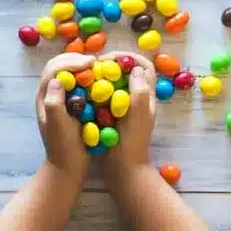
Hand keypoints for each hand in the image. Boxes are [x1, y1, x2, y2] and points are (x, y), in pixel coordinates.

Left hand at [35, 52, 95, 182]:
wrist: (68, 168)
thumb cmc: (64, 148)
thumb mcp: (58, 127)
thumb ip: (54, 103)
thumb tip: (58, 80)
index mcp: (44, 97)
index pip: (53, 70)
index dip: (70, 62)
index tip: (90, 62)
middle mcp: (50, 95)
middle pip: (58, 66)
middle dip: (75, 59)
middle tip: (94, 60)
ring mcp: (60, 99)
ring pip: (67, 73)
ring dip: (81, 65)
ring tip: (97, 65)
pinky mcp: (71, 105)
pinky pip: (77, 83)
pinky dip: (87, 77)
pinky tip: (99, 79)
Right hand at [95, 51, 156, 185]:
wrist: (123, 172)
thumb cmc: (130, 146)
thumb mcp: (137, 118)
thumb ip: (139, 93)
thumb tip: (136, 69)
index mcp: (146, 98)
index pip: (144, 67)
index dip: (129, 57)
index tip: (109, 58)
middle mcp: (138, 100)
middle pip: (128, 72)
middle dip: (112, 64)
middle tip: (94, 65)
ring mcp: (125, 108)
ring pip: (116, 83)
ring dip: (102, 77)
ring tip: (87, 76)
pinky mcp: (113, 117)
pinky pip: (105, 97)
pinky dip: (96, 91)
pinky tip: (83, 93)